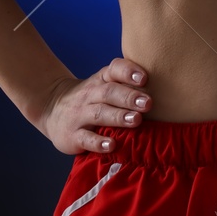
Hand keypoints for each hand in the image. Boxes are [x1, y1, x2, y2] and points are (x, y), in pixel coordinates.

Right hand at [31, 57, 152, 155]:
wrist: (51, 108)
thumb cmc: (91, 97)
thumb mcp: (103, 84)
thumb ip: (127, 83)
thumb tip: (165, 87)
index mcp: (101, 80)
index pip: (114, 70)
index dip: (128, 72)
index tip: (144, 78)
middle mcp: (90, 95)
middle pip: (109, 93)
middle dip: (129, 97)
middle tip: (148, 103)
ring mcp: (80, 115)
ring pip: (100, 114)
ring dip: (118, 117)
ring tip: (136, 120)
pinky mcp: (72, 135)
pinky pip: (86, 138)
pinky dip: (99, 142)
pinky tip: (113, 145)